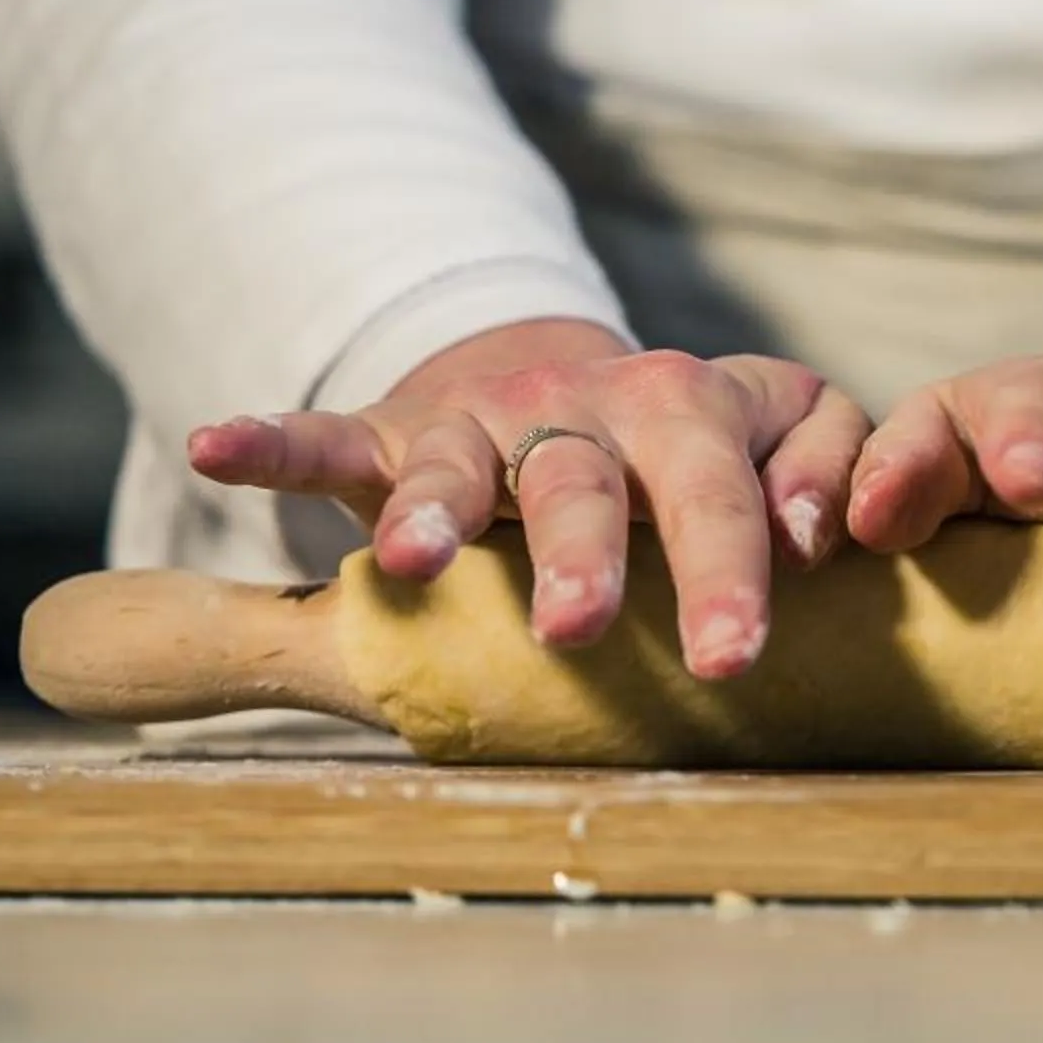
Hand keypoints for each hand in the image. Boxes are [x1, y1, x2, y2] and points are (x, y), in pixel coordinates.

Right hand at [186, 319, 869, 678]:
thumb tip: (821, 535)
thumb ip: (824, 468)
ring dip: (433, 505)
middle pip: (584, 477)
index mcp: (690, 411)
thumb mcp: (784, 429)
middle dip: (583, 549)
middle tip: (579, 627)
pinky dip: (270, 441)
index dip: (726, 569)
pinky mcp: (395, 429)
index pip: (717, 490)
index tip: (730, 658)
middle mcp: (585, 407)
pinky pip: (329, 434)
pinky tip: (217, 445)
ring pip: (454, 459)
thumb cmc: (700, 447)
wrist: (574, 384)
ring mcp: (483, 419)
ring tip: (411, 559)